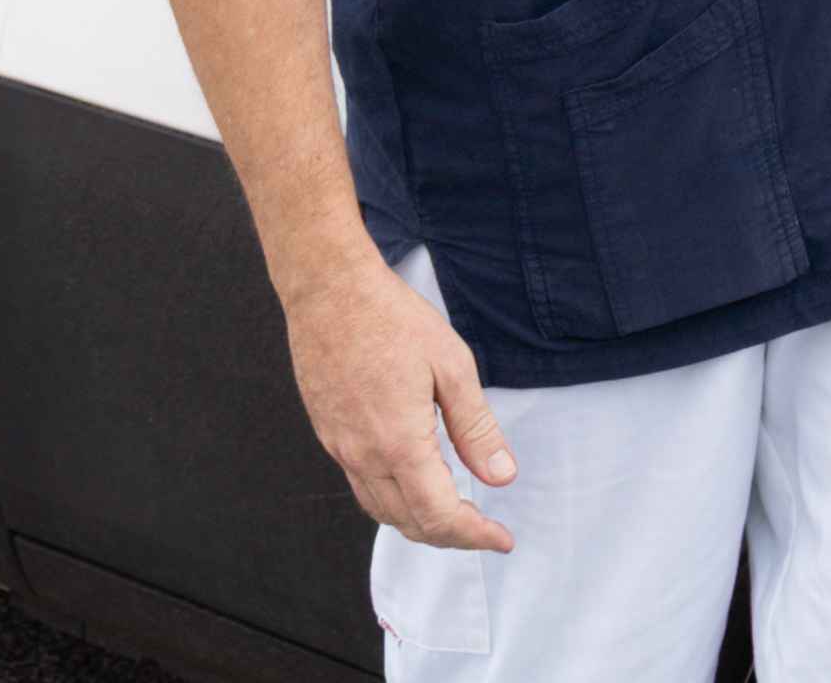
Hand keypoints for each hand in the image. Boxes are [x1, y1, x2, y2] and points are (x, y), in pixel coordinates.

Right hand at [283, 251, 517, 551]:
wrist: (328, 291)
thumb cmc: (392, 319)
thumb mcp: (451, 366)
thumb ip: (476, 428)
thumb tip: (500, 476)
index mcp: (399, 443)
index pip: (439, 515)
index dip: (475, 535)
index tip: (502, 539)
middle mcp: (364, 456)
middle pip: (409, 522)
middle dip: (452, 536)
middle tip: (486, 530)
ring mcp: (340, 448)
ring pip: (381, 511)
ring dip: (420, 524)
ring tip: (456, 516)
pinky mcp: (328, 435)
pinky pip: (362, 487)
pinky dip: (393, 502)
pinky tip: (414, 485)